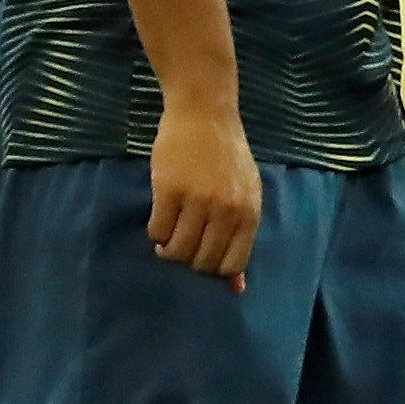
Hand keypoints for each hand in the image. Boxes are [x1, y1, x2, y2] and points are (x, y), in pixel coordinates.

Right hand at [146, 93, 260, 288]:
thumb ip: (240, 239)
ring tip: (167, 237)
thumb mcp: (245, 196)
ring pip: (176, 251)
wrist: (205, 115)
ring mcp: (198, 201)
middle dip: (188, 261)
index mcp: (249, 213)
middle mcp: (227, 210)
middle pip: (202, 262)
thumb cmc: (227, 158)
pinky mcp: (169, 190)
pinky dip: (155, 233)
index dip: (213, 270)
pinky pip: (157, 231)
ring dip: (167, 250)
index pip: (232, 264)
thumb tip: (237, 288)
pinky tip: (160, 220)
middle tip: (181, 246)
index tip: (202, 258)